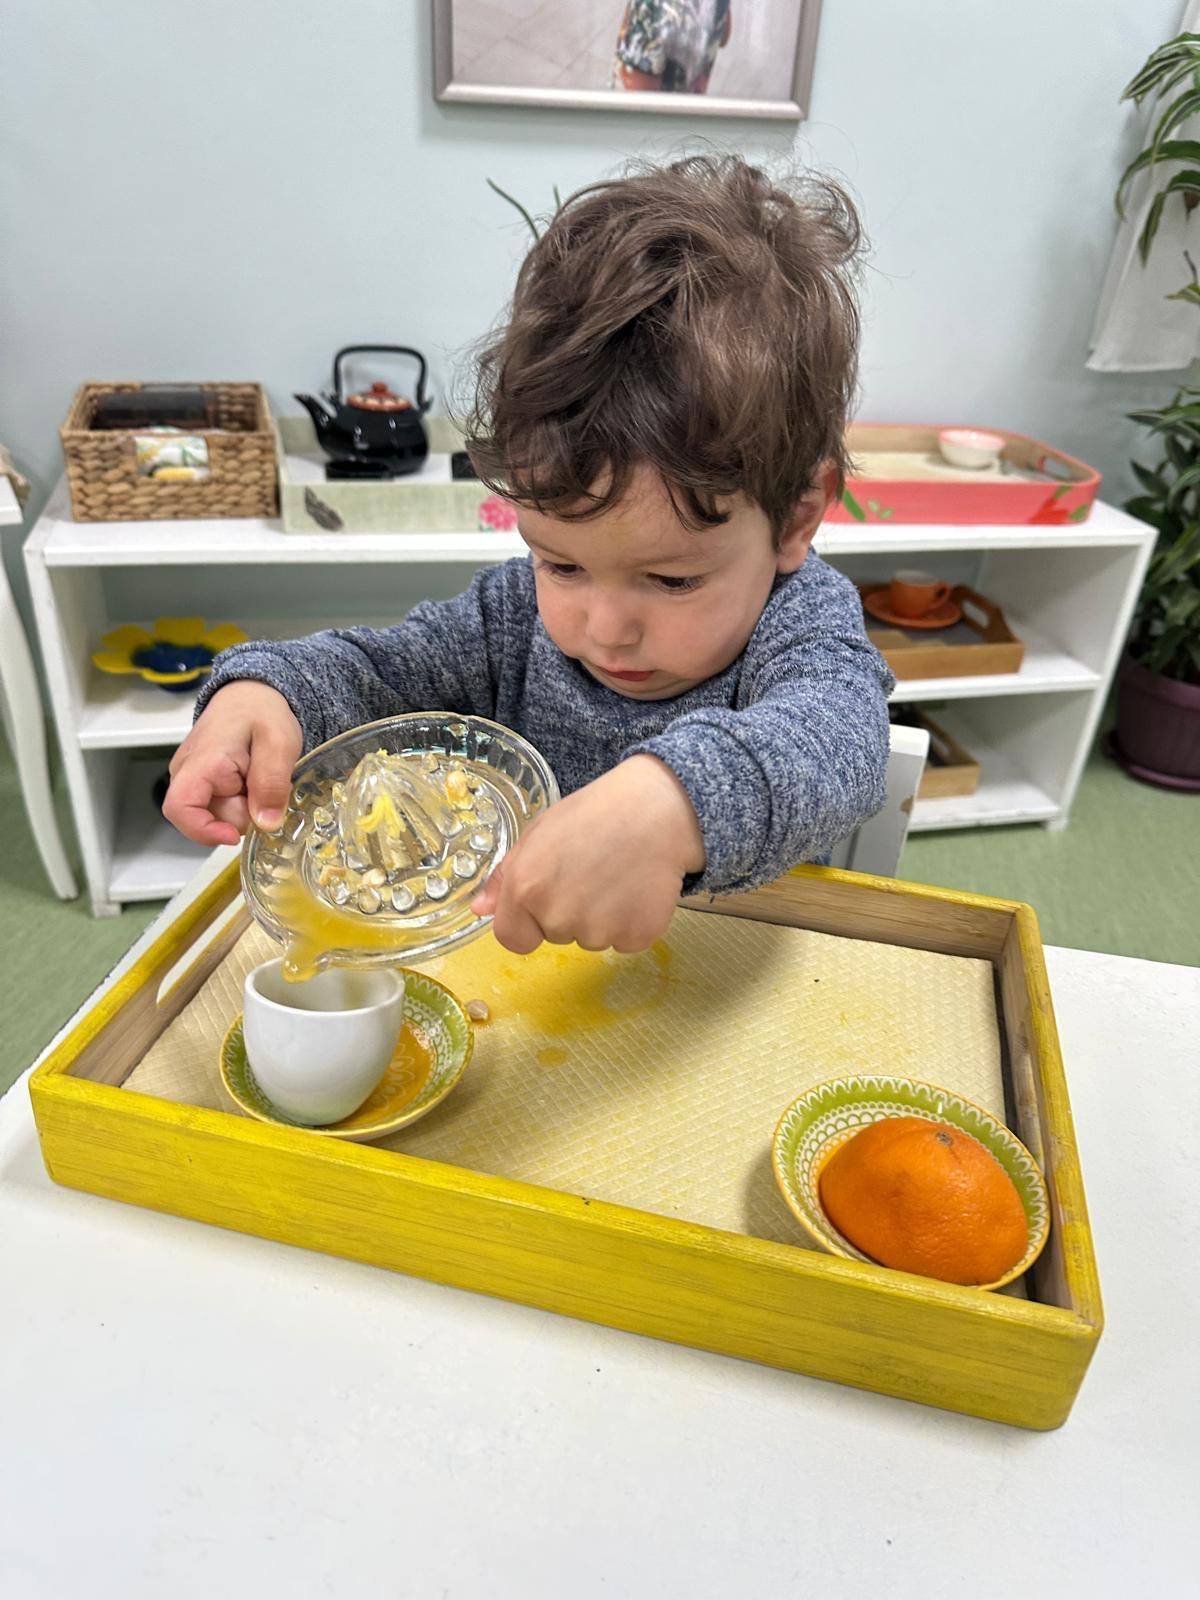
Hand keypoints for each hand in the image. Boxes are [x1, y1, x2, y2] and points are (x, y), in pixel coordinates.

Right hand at [163, 681, 301, 845]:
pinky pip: (223, 806)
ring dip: (247, 806)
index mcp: (201, 762)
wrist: (252, 693)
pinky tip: (253, 781)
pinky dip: (244, 801)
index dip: (204, 831)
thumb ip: (271, 783)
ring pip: (220, 814)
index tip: (236, 834)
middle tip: (267, 783)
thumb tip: (266, 824)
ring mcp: (193, 778)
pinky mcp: (203, 783)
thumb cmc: (262, 711)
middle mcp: (187, 772)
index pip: (180, 809)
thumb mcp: (279, 743)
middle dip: (245, 813)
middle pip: (210, 818)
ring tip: (259, 776)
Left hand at [471, 755, 704, 954]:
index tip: (545, 900)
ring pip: (591, 938)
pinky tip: (637, 887)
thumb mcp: (538, 833)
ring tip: (616, 875)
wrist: (656, 809)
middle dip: (568, 912)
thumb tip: (480, 910)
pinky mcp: (636, 937)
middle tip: (590, 871)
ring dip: (601, 917)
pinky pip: (624, 940)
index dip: (527, 922)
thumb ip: (505, 876)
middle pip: (555, 936)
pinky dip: (631, 921)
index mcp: (525, 889)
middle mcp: (558, 916)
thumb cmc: (593, 814)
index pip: (512, 939)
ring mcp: (599, 931)